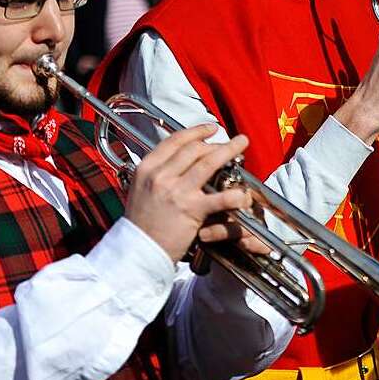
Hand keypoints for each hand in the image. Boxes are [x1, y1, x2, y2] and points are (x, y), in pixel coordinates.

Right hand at [124, 124, 253, 262]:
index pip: (175, 140)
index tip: (210, 128)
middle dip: (215, 142)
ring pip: (208, 162)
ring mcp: (176, 191)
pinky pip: (219, 197)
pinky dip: (234, 195)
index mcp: (147, 168)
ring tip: (241, 144)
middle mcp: (160, 176)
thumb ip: (157, 173)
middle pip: (194, 148)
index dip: (196, 131)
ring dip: (229, 151)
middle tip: (229, 142)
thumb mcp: (140, 189)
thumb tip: (177, 160)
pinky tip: (242, 193)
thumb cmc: (140, 225)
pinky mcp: (191, 209)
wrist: (136, 252)